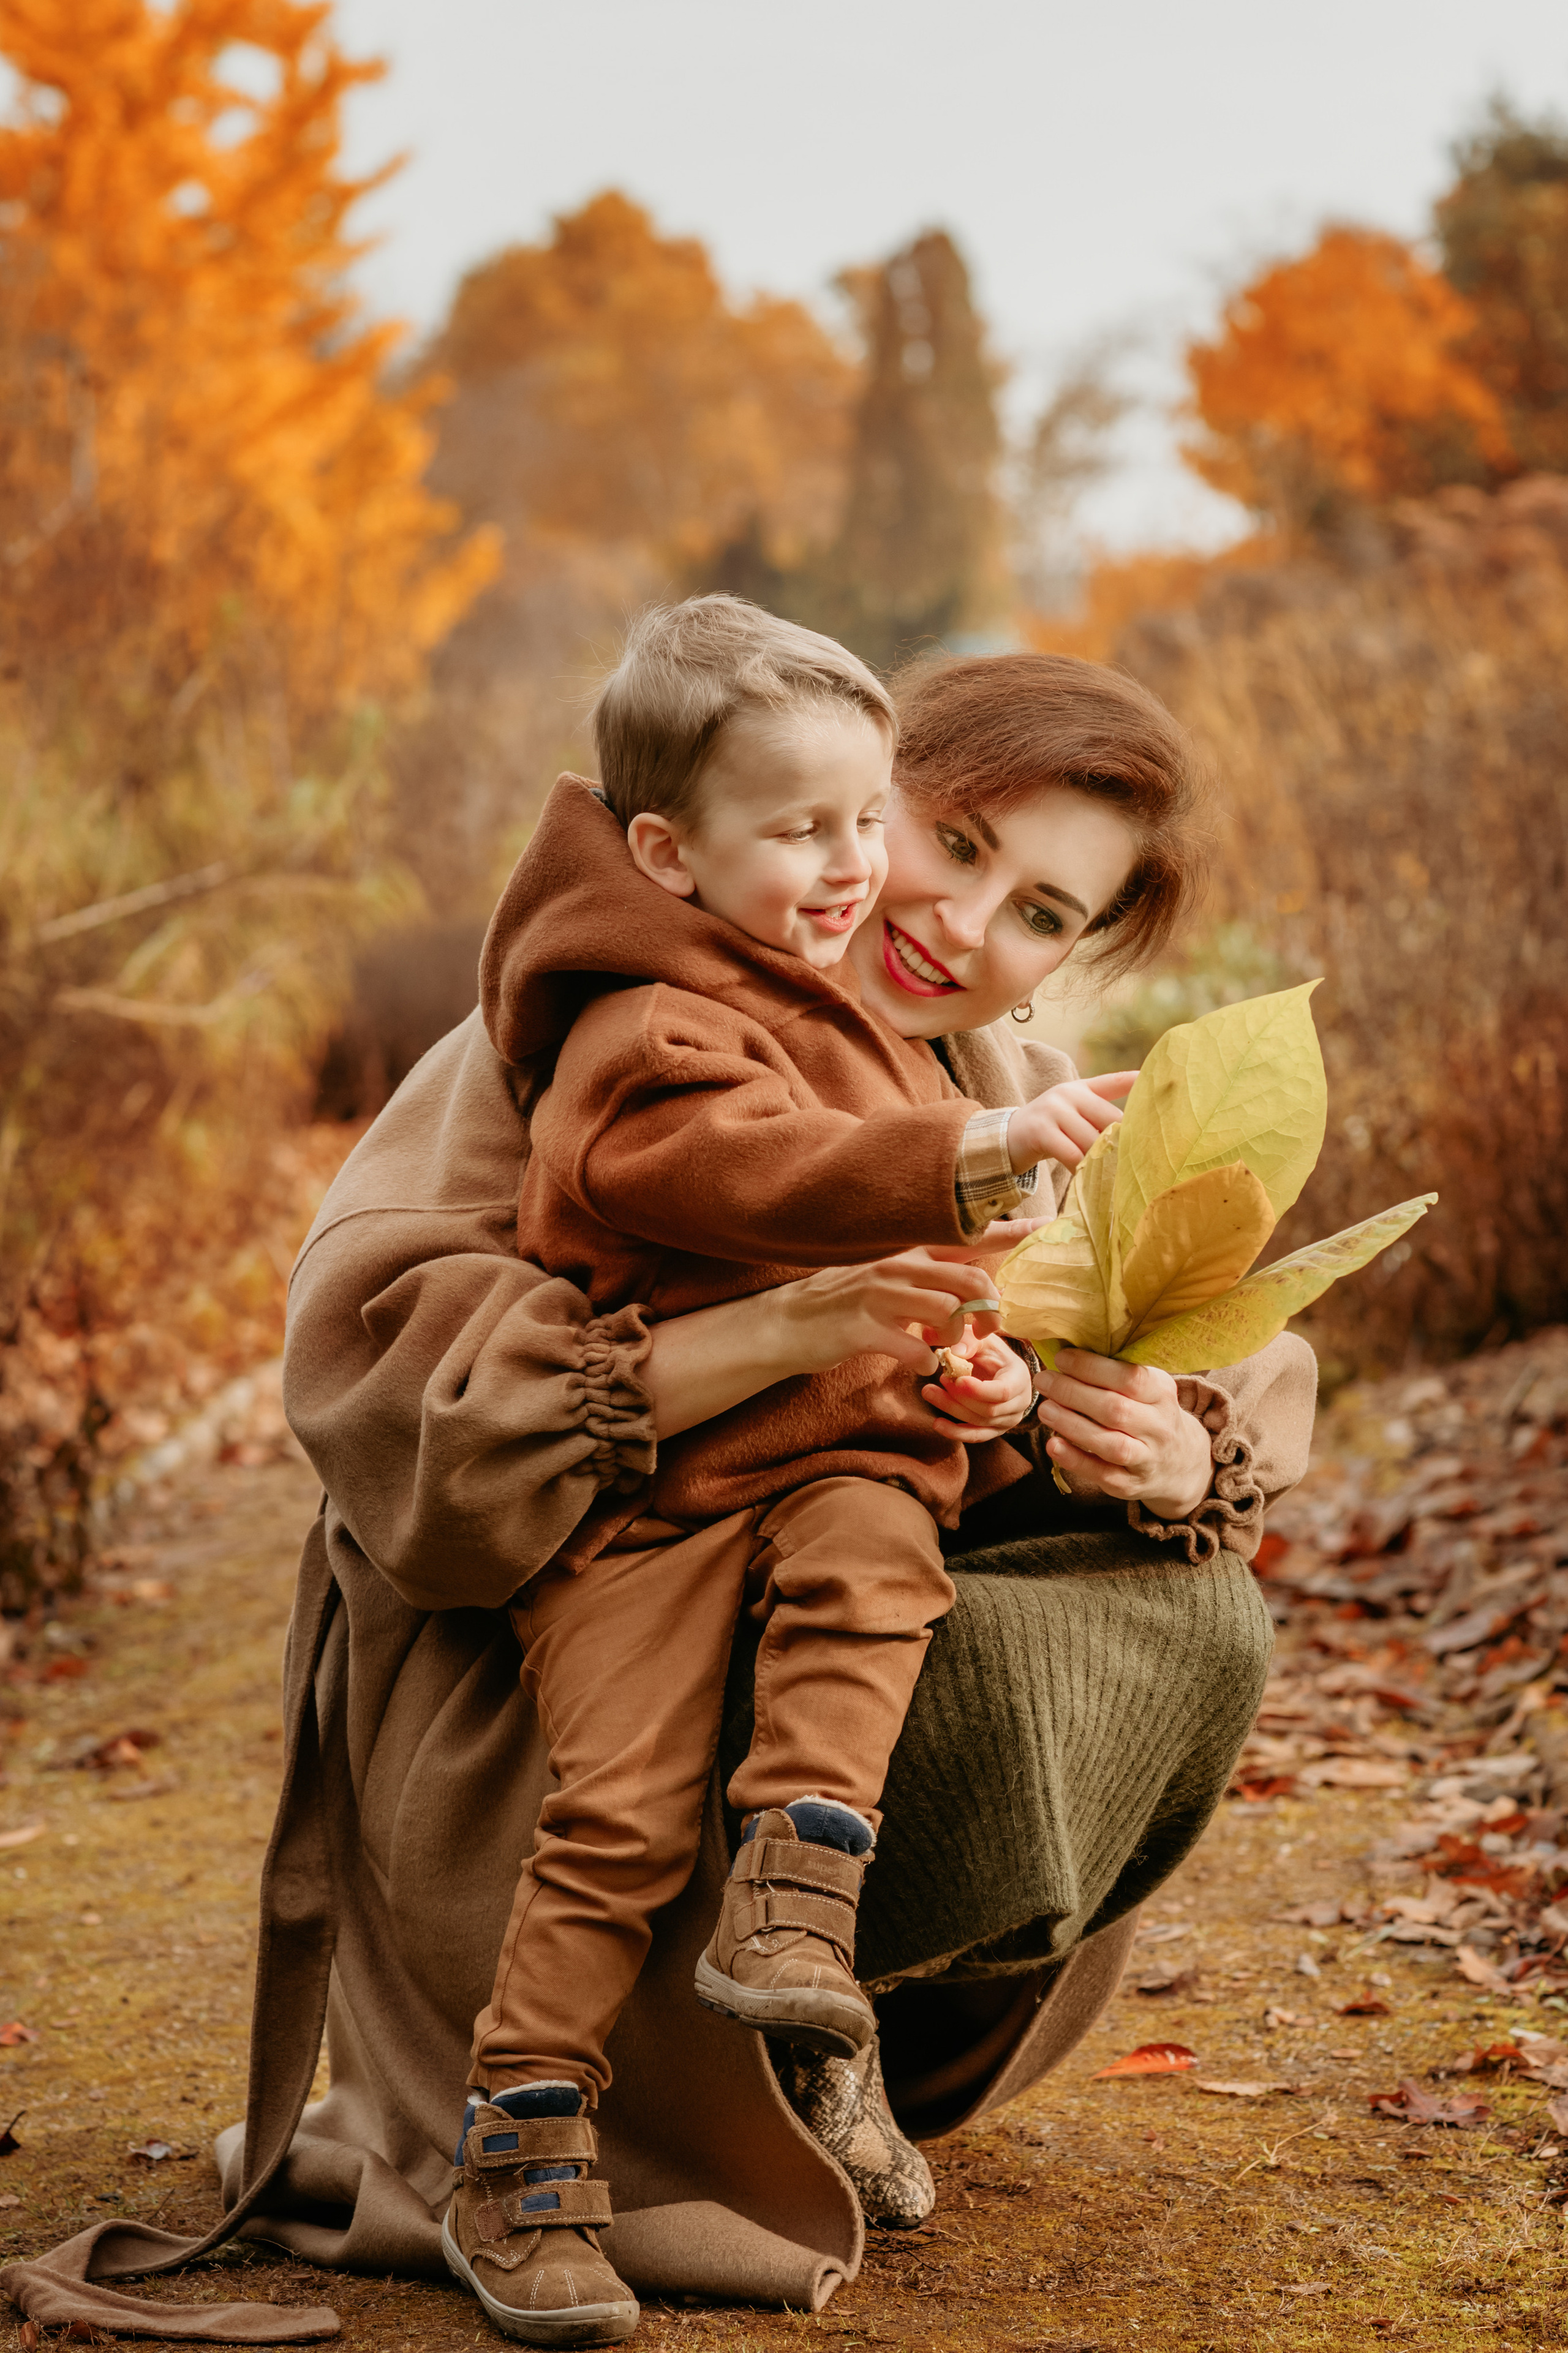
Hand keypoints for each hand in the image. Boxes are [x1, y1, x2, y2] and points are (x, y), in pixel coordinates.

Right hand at [777, 1247, 1003, 1377]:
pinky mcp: (863, 1329)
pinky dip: (924, 1361)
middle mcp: (897, 1266)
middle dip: (989, 1312)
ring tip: (941, 1345)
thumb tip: (971, 1290)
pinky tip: (915, 1361)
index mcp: (908, 1252)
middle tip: (985, 1333)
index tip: (1049, 1227)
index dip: (1012, 1233)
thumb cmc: (844, 1303)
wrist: (787, 1323)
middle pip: (971, 1281)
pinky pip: (915, 1348)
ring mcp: (879, 1296)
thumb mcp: (888, 1277)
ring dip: (955, 1339)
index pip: (970, 1236)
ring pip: (948, 1313)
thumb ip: (928, 1277)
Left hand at [919, 1331, 1035, 1443]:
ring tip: (930, 1392)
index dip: (978, 1390)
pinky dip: (955, 1432)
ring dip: (952, 1409)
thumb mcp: (983, 1339)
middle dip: (960, 1398)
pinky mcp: (994, 1429)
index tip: (956, 1380)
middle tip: (940, 1379)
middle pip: (988, 1410)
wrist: (998, 1367)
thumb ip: (969, 1341)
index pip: (1003, 1392)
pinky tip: (937, 1424)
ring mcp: (1008, 1420)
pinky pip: (976, 1436)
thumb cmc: (990, 1351)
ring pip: (979, 1422)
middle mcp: (1019, 1403)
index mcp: (1019, 1379)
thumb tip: (955, 1351)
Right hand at [1008, 1072, 1136, 1173]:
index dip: (1135, 1081)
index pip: (1112, 1082)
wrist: (1007, 1138)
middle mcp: (1068, 1094)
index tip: (1156, 1081)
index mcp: (1080, 1088)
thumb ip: (1099, 1112)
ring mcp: (1053, 1110)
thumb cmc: (1050, 1129)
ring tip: (1118, 1175)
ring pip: (1090, 1139)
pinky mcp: (1041, 1131)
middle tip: (1140, 1160)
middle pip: (1107, 1119)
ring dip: (1104, 1160)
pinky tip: (1090, 1179)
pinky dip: (1083, 1169)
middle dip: (1123, 1141)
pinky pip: (1071, 1154)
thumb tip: (1135, 1130)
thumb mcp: (1074, 1113)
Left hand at [1034, 1348, 1212, 1515]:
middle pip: (1116, 1410)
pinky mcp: (1130, 1484)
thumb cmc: (1149, 1414)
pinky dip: (1075, 1460)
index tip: (1061, 1358)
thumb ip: (1117, 1372)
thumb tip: (1068, 1351)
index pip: (1130, 1377)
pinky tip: (1053, 1444)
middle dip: (1074, 1393)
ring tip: (1045, 1409)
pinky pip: (1103, 1474)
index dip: (1092, 1367)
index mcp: (1162, 1393)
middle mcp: (1159, 1427)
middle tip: (1044, 1380)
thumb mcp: (1148, 1388)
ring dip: (1072, 1425)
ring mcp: (1147, 1459)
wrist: (1179, 1463)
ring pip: (1111, 1444)